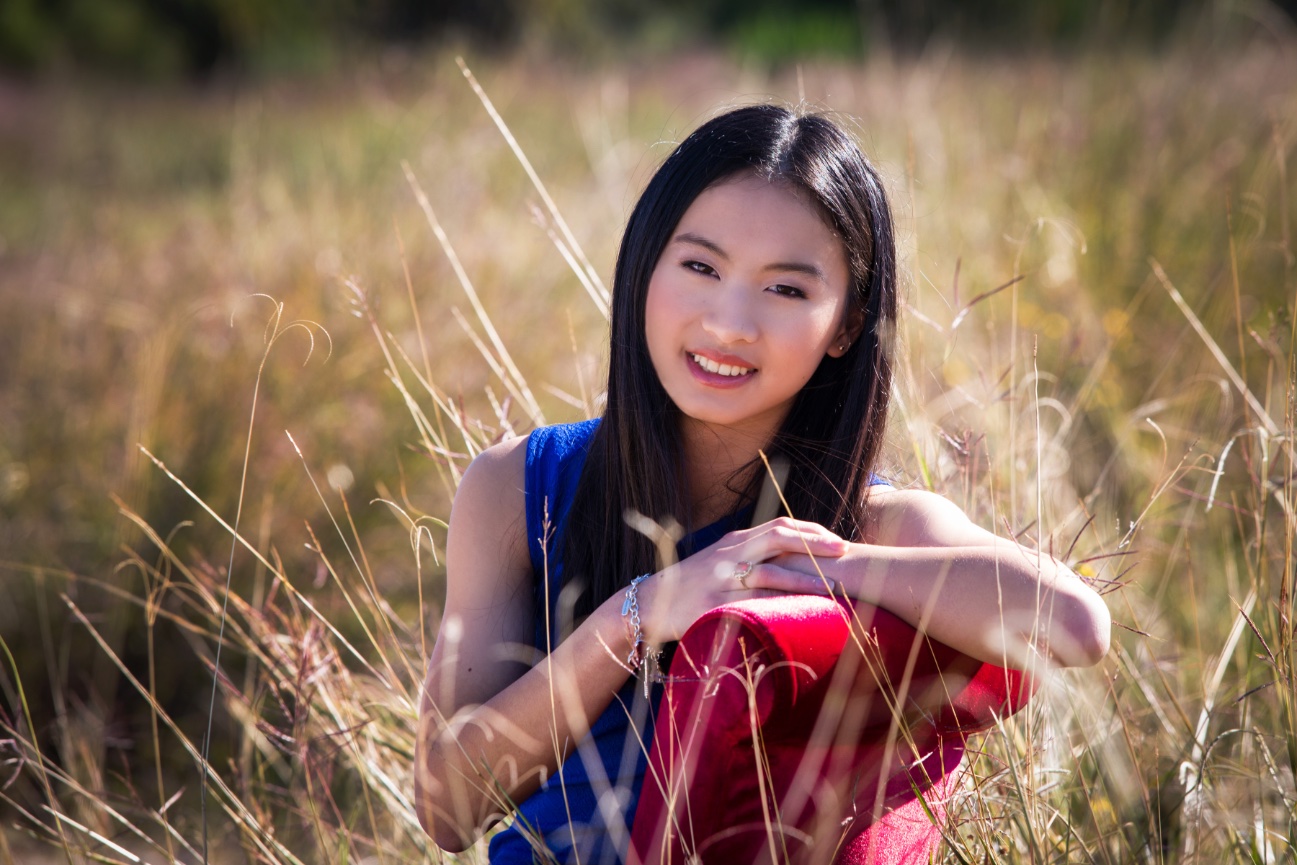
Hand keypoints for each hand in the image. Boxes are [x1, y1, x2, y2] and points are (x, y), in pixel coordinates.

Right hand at [636, 517, 847, 642]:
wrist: (650, 602)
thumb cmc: (693, 582)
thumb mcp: (721, 559)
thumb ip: (752, 553)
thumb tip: (792, 558)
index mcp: (735, 540)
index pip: (780, 525)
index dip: (812, 531)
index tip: (838, 541)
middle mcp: (730, 553)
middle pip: (779, 538)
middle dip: (815, 544)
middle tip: (844, 552)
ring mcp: (721, 579)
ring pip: (770, 573)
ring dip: (805, 580)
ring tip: (833, 588)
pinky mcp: (714, 605)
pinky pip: (752, 605)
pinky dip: (779, 608)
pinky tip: (799, 614)